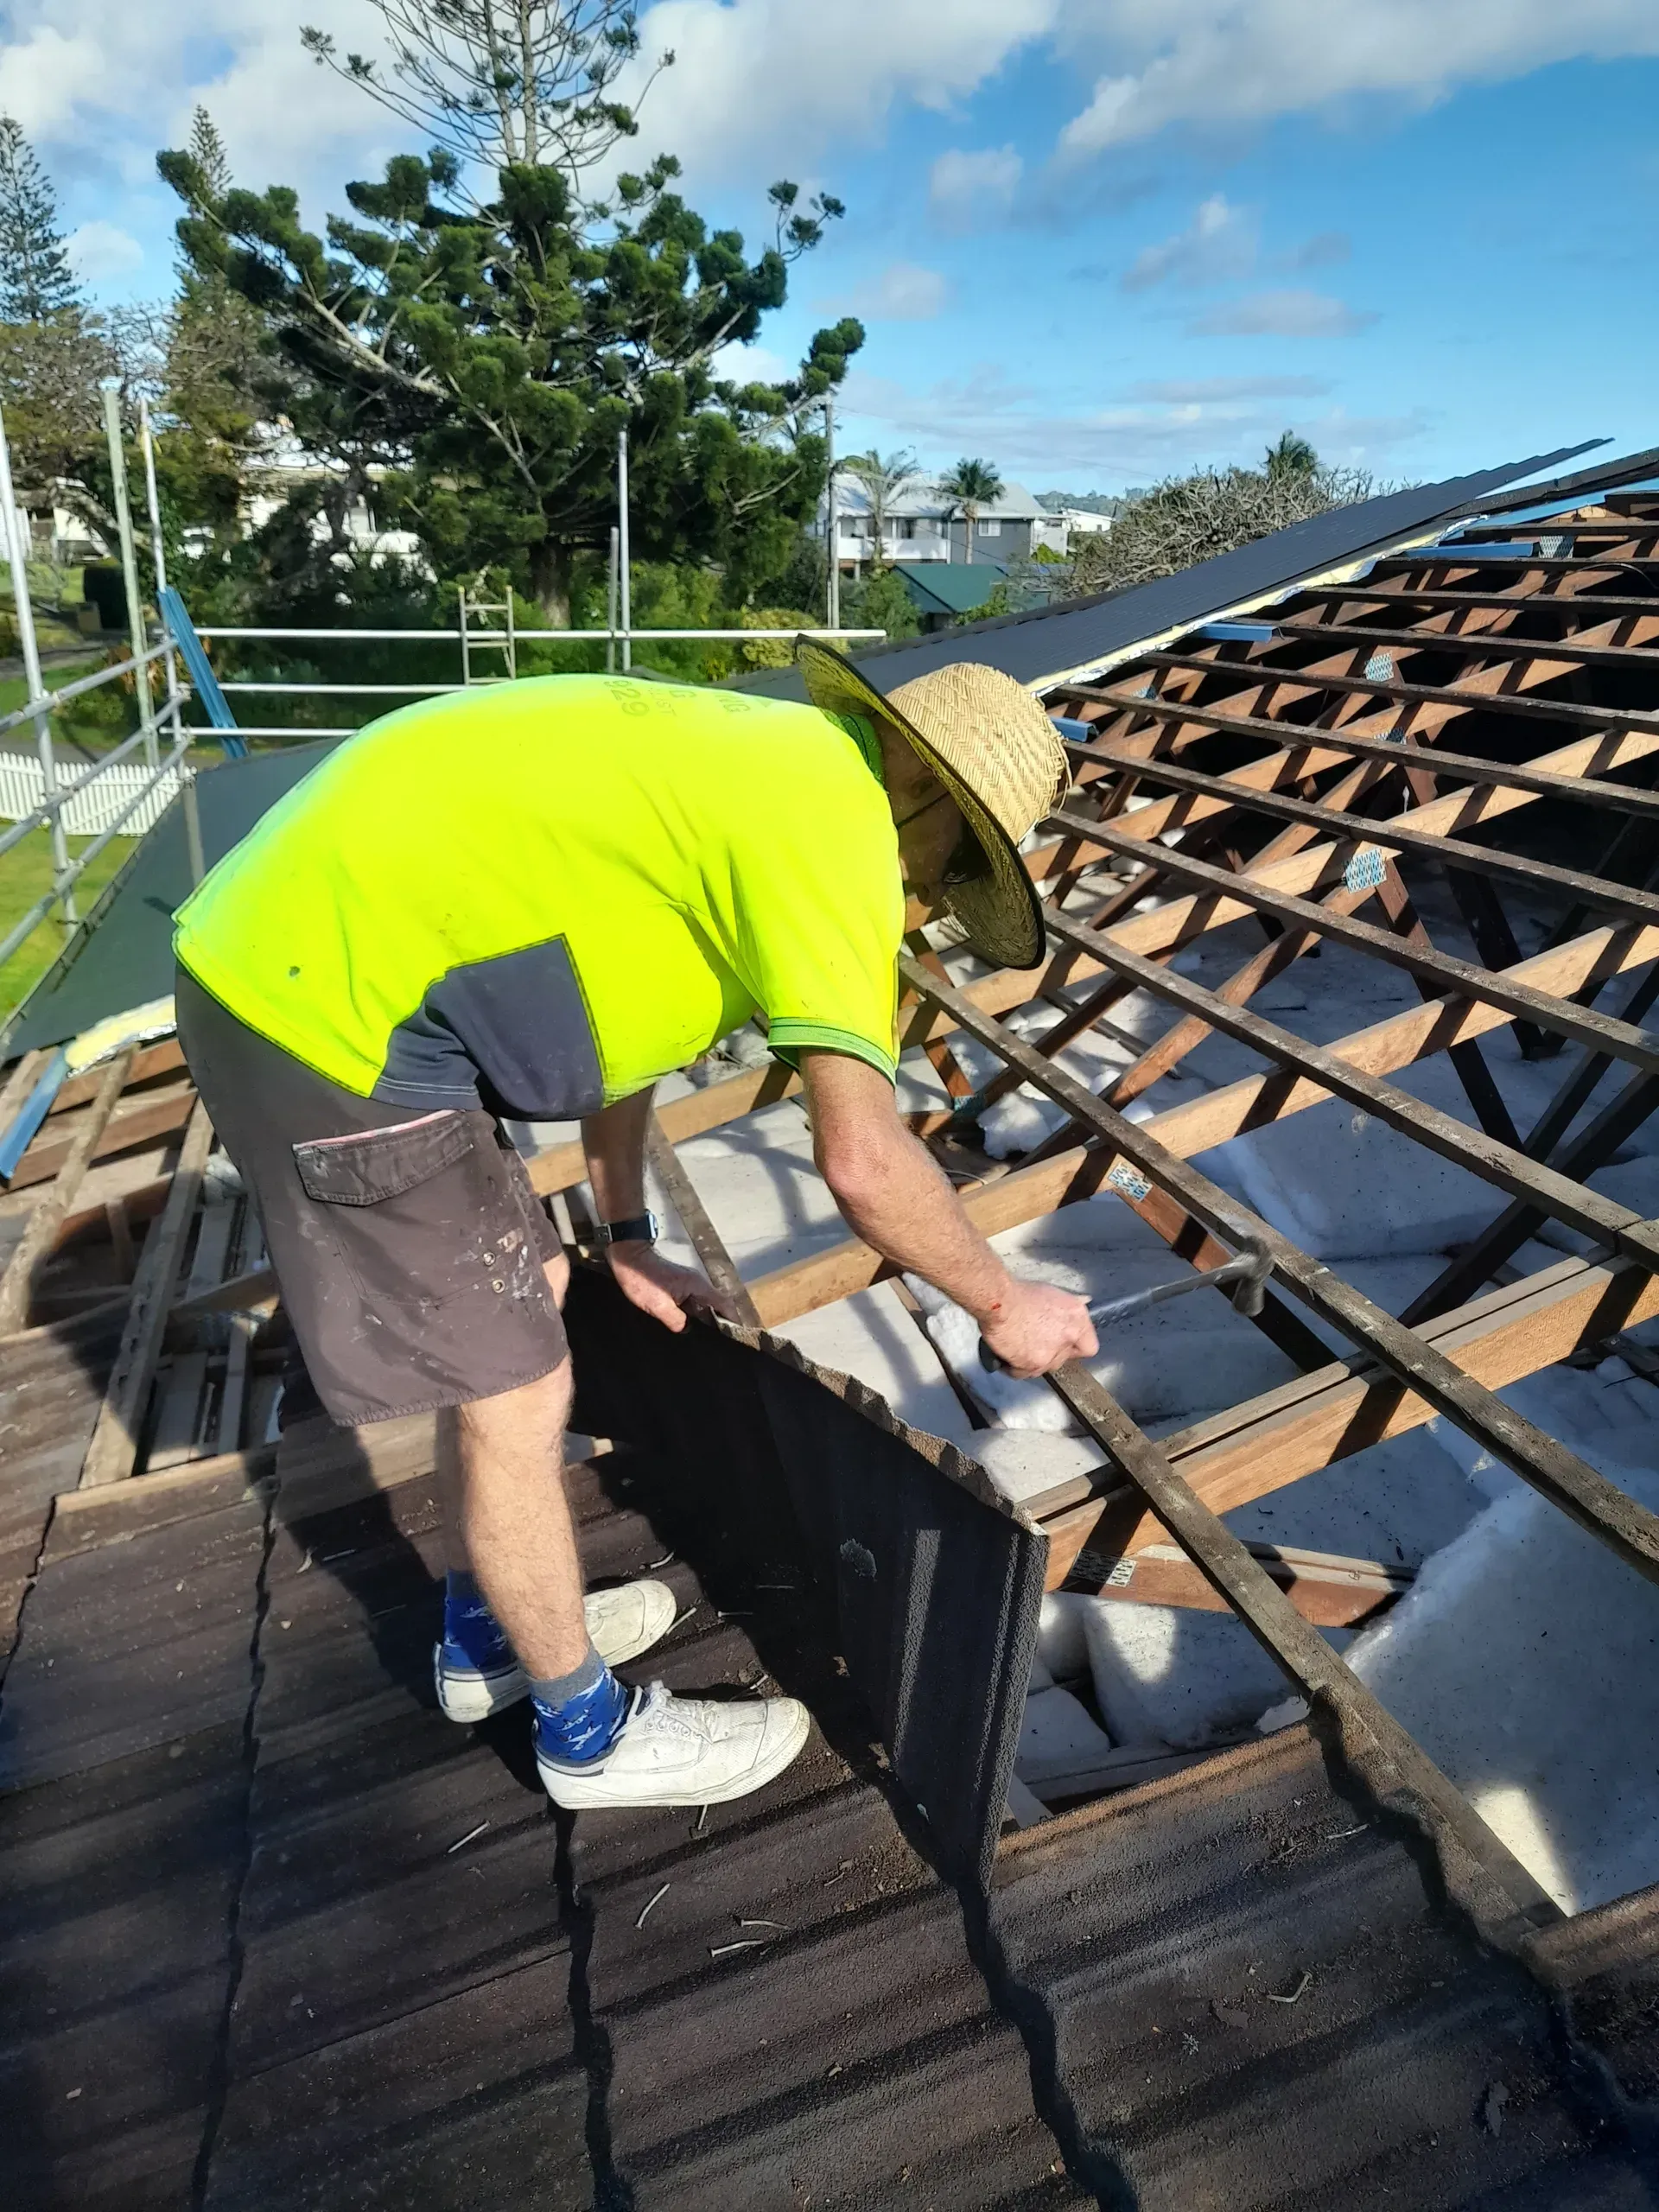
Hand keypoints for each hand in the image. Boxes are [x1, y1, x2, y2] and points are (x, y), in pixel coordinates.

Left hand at [606, 1242, 740, 1332]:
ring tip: (707, 1340)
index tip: (736, 1337)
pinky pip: (694, 1304)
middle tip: (720, 1345)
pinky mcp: (680, 1287)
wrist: (628, 1258)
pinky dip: (696, 1316)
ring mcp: (689, 1285)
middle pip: (717, 1306)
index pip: (724, 1304)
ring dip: (707, 1320)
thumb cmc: (642, 1279)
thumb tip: (687, 1330)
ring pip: (705, 1305)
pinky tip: (690, 1328)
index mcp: (698, 1286)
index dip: (733, 1320)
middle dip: (721, 1323)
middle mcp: (698, 1284)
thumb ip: (675, 1320)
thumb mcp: (657, 1305)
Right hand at [976, 1278, 1096, 1378]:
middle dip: (1049, 1353)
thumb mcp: (1050, 1292)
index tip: (1064, 1345)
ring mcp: (1052, 1353)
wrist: (998, 1301)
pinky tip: (1006, 1354)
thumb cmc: (1019, 1292)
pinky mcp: (1033, 1364)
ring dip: (1031, 1361)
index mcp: (1076, 1317)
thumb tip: (1084, 1300)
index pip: (1088, 1346)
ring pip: (1044, 1368)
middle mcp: (1069, 1336)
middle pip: (1063, 1358)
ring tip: (1017, 1346)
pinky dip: (1014, 1367)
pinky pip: (1023, 1374)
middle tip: (1033, 1342)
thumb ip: (1066, 1306)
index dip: (1074, 1347)